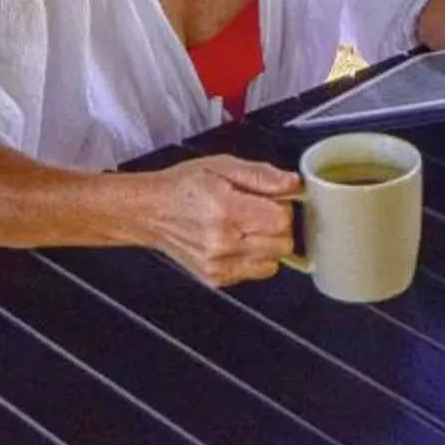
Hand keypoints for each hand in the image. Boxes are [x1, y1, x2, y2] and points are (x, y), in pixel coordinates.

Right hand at [133, 155, 300, 285]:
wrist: (150, 211)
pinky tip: (237, 242)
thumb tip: (294, 184)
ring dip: (269, 245)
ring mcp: (219, 264)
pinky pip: (256, 273)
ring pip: (274, 262)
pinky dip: (255, 259)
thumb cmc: (184, 185)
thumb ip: (262, 175)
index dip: (282, 205)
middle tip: (258, 212)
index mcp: (227, 209)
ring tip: (247, 227)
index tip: (270, 198)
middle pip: (283, 243)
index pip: (282, 218)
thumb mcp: (222, 165)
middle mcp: (223, 242)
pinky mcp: (216, 278)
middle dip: (278, 225)